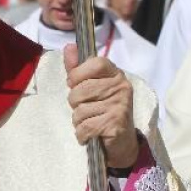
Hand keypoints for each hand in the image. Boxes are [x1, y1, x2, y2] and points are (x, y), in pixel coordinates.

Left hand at [63, 44, 139, 168]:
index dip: (78, 74)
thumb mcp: (91, 86)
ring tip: (90, 121)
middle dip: (75, 103)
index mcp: (115, 74)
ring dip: (78, 120)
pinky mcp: (115, 124)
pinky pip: (85, 127)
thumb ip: (78, 68)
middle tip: (87, 108)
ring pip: (80, 110)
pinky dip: (82, 134)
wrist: (122, 142)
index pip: (95, 63)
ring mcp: (120, 106)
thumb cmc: (103, 110)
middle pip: (80, 90)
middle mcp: (121, 87)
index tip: (75, 83)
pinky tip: (91, 134)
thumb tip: (69, 47)